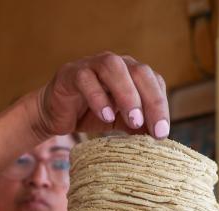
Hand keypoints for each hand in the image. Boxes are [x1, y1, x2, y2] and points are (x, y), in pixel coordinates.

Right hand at [25, 52, 169, 140]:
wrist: (56, 115)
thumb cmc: (92, 115)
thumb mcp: (121, 123)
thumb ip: (140, 126)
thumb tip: (161, 137)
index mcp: (132, 73)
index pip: (154, 82)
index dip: (161, 106)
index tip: (162, 133)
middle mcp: (116, 64)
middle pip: (139, 71)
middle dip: (151, 100)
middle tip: (154, 129)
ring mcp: (92, 65)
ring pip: (113, 67)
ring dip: (127, 94)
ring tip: (134, 121)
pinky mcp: (71, 73)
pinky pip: (86, 79)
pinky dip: (98, 97)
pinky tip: (106, 116)